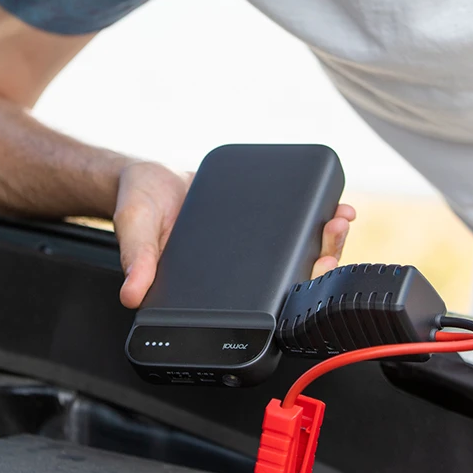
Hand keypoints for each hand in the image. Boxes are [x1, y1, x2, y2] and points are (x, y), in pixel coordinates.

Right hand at [113, 160, 355, 308]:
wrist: (146, 173)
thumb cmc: (139, 205)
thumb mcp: (134, 230)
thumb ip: (138, 259)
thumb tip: (132, 293)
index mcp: (212, 282)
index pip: (255, 298)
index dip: (286, 296)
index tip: (308, 281)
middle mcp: (237, 267)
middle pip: (287, 275)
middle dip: (317, 261)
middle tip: (330, 242)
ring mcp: (251, 244)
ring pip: (297, 250)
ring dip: (325, 240)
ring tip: (340, 220)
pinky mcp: (258, 216)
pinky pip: (292, 221)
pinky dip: (315, 215)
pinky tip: (333, 205)